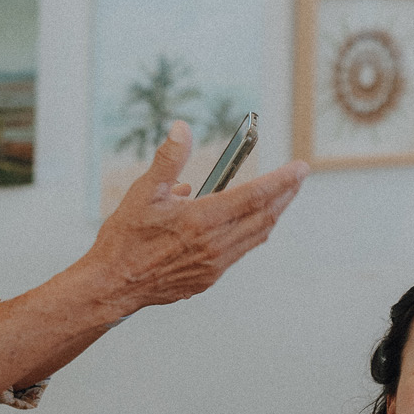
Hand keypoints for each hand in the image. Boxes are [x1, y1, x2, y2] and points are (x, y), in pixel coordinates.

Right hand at [88, 124, 306, 317]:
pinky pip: (242, 250)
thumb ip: (168, 158)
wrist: (114, 285)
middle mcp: (215, 244)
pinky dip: (254, 232)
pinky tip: (251, 222)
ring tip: (283, 197)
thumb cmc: (125, 238)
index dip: (281, 180)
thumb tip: (183, 128)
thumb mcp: (143, 192)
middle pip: (264, 215)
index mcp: (203, 219)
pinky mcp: (209, 277)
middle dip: (285, 194)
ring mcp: (215, 264)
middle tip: (298, 177)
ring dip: (273, 213)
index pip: (255, 195)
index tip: (300, 168)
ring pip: (257, 235)